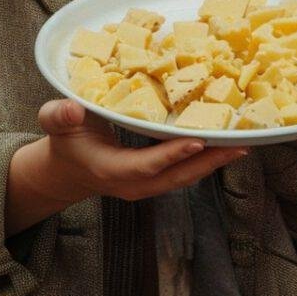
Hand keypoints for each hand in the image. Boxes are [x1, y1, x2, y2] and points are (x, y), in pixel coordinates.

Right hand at [37, 98, 241, 201]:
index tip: (198, 140)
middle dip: (209, 161)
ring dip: (213, 162)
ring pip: (185, 178)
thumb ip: (59, 115)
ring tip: (241, 144)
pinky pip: (184, 173)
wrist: (67, 171)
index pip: (146, 165)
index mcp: (111, 170)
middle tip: (239, 145)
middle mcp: (134, 184)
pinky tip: (223, 144)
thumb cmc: (64, 142)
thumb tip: (73, 108)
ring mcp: (146, 186)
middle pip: (177, 177)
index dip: (172, 155)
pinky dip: (205, 160)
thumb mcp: (55, 124)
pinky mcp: (155, 181)